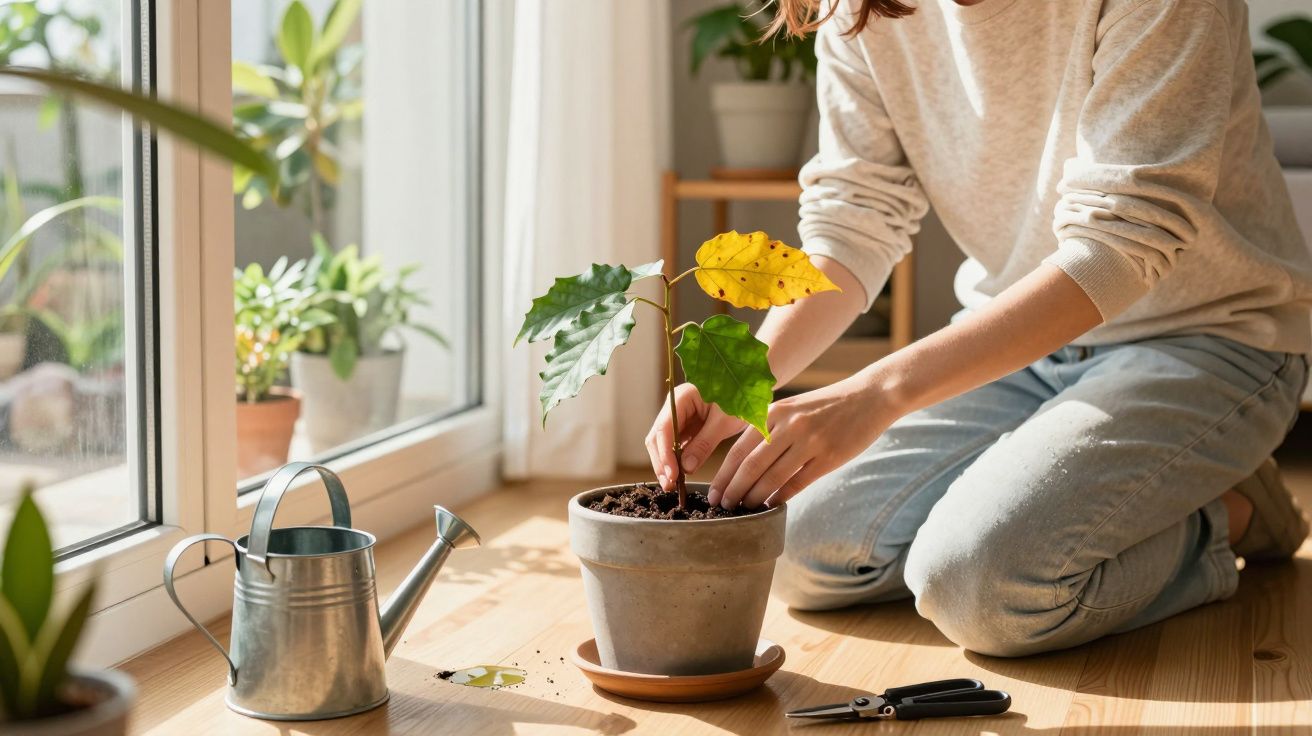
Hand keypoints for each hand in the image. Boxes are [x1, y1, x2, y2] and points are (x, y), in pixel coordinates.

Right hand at [646, 383, 746, 489]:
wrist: (751, 394)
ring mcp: (678, 418)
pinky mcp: (685, 428)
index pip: (664, 428)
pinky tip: (679, 476)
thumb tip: (685, 467)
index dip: (665, 453)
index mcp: (681, 397)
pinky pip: (674, 447)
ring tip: (672, 484)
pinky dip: (675, 461)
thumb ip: (704, 443)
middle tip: (669, 484)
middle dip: (662, 462)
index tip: (671, 474)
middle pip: (658, 437)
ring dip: (666, 464)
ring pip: (662, 444)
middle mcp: (674, 407)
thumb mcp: (724, 422)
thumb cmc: (740, 400)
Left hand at [708, 371, 899, 509]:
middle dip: (733, 490)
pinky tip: (771, 505)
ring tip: (744, 509)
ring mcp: (809, 441)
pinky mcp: (828, 457)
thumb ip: (767, 429)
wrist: (869, 397)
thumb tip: (742, 464)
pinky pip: (797, 483)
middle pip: (751, 465)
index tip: (714, 493)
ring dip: (754, 497)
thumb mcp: (791, 408)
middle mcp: (788, 425)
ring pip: (772, 477)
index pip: (739, 449)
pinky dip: (780, 497)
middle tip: (723, 506)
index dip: (723, 475)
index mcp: (774, 411)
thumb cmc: (825, 406)